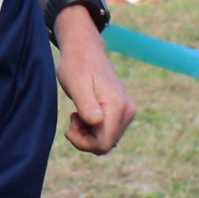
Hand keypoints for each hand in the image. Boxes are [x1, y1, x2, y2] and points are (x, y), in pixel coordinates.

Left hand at [54, 18, 135, 152]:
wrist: (86, 51)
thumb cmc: (77, 66)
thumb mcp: (76, 85)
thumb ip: (87, 104)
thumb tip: (97, 121)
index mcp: (117, 107)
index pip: (103, 144)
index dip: (83, 142)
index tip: (70, 125)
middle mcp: (128, 112)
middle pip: (105, 146)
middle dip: (84, 139)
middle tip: (73, 117)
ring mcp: (127, 112)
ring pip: (106, 141)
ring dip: (88, 134)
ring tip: (78, 113)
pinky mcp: (123, 112)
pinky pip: (108, 134)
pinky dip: (93, 130)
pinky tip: (85, 114)